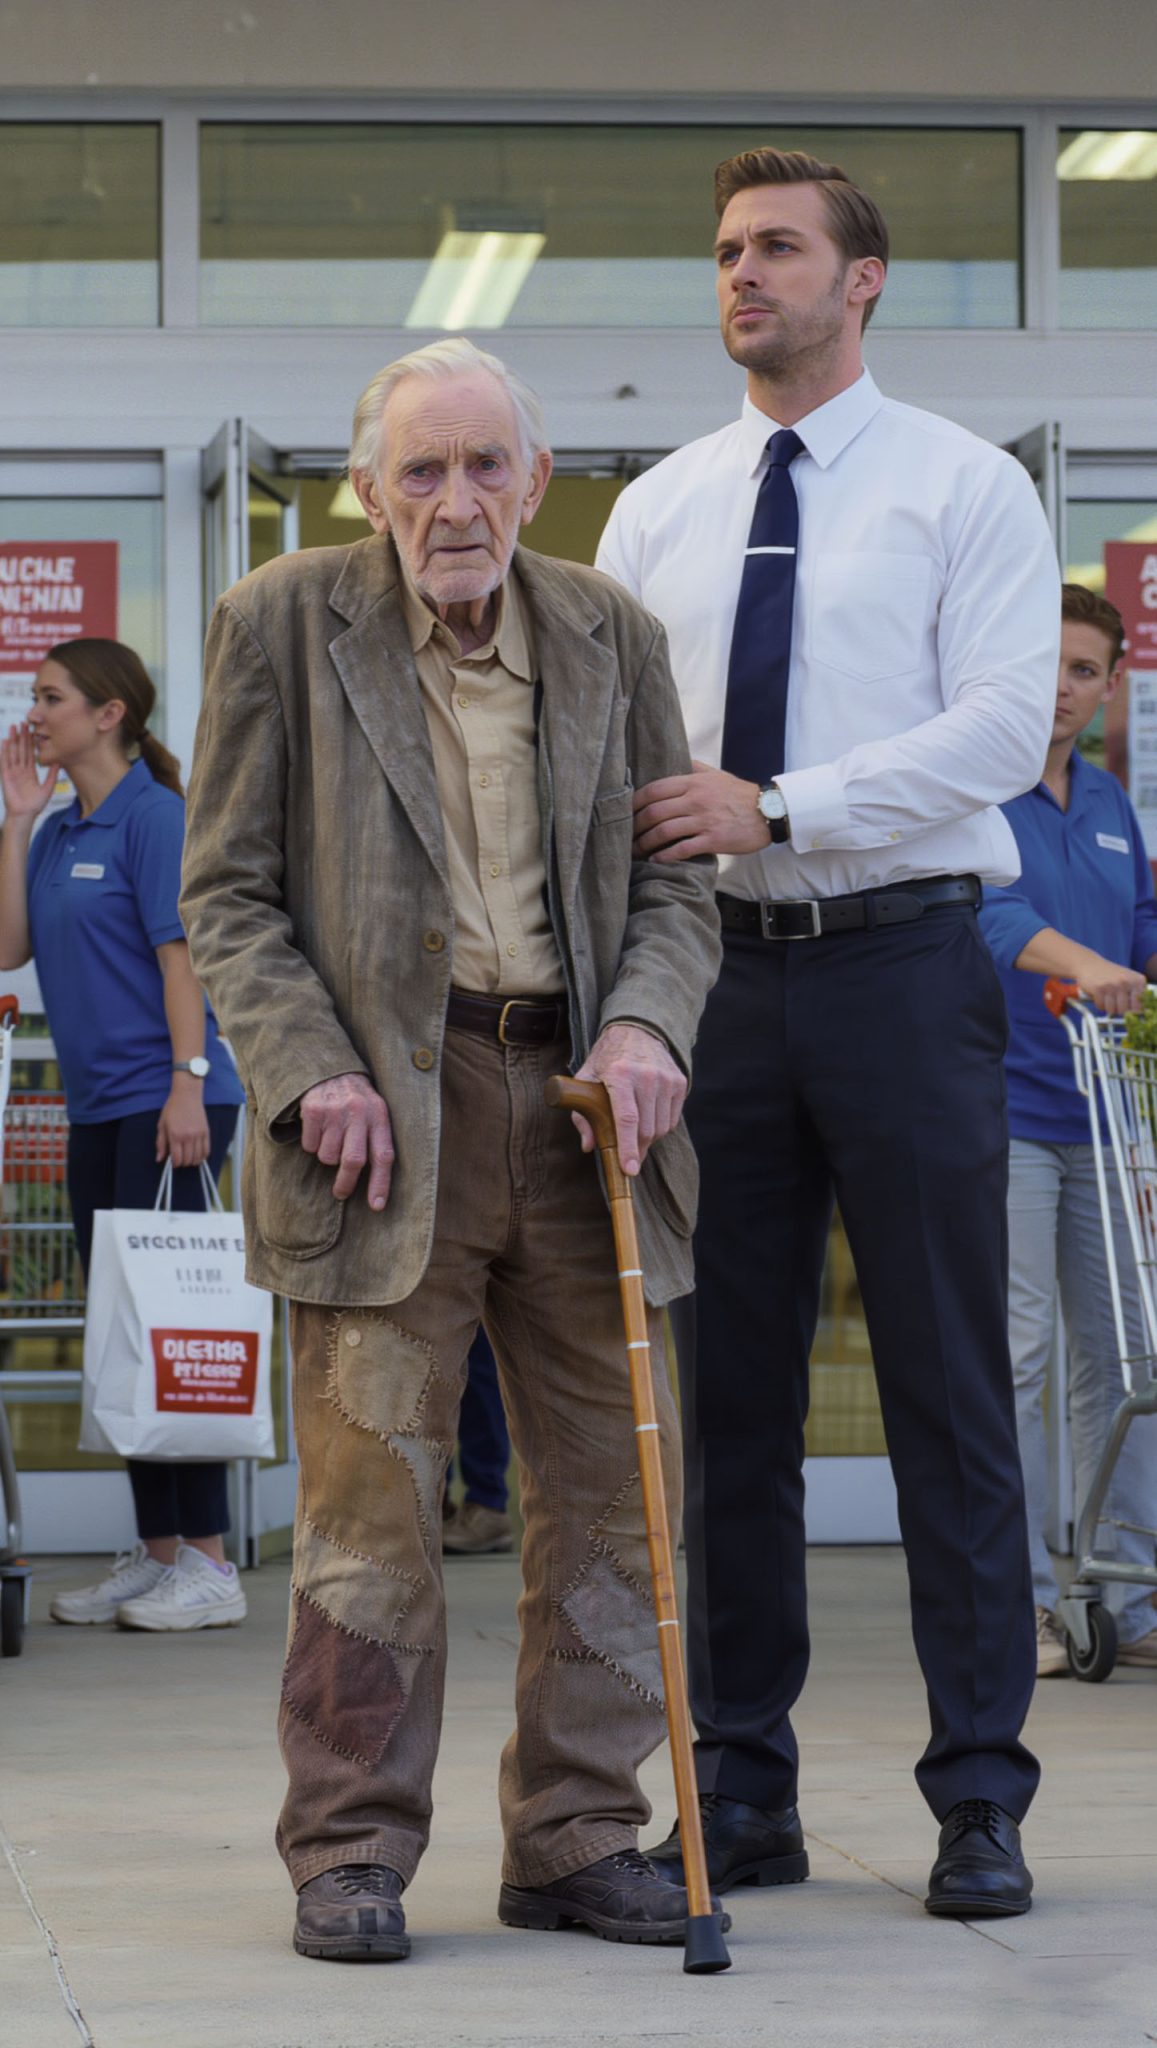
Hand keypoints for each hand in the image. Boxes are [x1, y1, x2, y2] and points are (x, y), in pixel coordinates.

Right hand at [1, 723, 57, 823]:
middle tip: (23, 723)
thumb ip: (52, 775)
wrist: (25, 815)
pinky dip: (4, 752)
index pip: (30, 753)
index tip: (33, 730)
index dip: (31, 742)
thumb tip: (59, 762)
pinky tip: (5, 742)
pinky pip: (5, 762)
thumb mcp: (48, 788)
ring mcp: (13, 772)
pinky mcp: (6, 776)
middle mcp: (21, 770)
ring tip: (13, 728)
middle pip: (21, 750)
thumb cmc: (35, 805)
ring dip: (12, 740)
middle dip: (22, 736)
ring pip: (13, 752)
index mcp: (30, 772)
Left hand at [156, 1085, 211, 1168]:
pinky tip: (198, 1156)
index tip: (173, 1163)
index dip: (175, 1165)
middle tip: (180, 1159)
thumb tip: (159, 1159)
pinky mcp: (206, 1132)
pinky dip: (203, 1156)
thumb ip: (160, 1143)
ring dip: (193, 1161)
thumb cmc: (172, 1108)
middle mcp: (188, 1137)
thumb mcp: (162, 1125)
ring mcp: (198, 1135)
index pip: (177, 1158)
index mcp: (175, 1135)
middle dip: (183, 1163)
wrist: (187, 1095)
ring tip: (188, 1158)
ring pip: (198, 1157)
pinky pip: (207, 1150)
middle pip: (188, 1160)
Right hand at [299, 1072, 394, 1209]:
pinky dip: (312, 1144)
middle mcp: (358, 1111)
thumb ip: (377, 1141)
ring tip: (330, 1138)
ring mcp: (334, 1110)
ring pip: (327, 1156)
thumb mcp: (375, 1112)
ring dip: (326, 1156)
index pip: (383, 1155)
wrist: (329, 1068)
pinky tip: (318, 1129)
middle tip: (341, 1193)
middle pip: (353, 1160)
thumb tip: (377, 1188)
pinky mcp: (313, 1109)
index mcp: (379, 1115)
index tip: (376, 1206)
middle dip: (346, 1183)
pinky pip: (310, 1145)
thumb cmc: (356, 1101)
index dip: (381, 1183)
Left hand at [572, 1023, 686, 1175]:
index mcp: (620, 1074)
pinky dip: (660, 1127)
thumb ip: (582, 1114)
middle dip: (636, 1149)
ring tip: (635, 1132)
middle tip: (628, 1156)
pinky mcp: (680, 1082)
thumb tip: (589, 1145)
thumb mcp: (585, 1079)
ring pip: (661, 1127)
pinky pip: (672, 1119)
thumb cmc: (606, 1060)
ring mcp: (667, 1079)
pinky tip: (648, 1118)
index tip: (629, 1169)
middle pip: (646, 1129)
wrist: (636, 1031)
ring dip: (648, 1139)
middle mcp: (647, 1076)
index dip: (628, 1148)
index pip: (627, 1120)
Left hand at [632, 760, 771, 861]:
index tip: (625, 812)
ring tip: (635, 851)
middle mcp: (696, 799)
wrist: (770, 812)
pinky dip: (665, 856)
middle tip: (626, 836)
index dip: (634, 803)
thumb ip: (695, 767)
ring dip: (645, 844)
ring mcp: (704, 820)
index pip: (654, 790)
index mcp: (694, 782)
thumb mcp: (717, 775)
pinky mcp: (713, 839)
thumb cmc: (741, 795)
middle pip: (654, 812)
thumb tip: (677, 759)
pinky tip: (656, 860)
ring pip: (664, 832)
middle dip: (634, 826)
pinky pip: (682, 849)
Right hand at [1073, 950, 1146, 1017]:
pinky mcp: (1099, 989)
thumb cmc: (1112, 976)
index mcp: (1138, 981)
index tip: (1126, 1005)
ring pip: (1112, 1010)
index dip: (1130, 1010)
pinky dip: (1099, 1003)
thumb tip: (1135, 1014)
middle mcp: (1127, 982)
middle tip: (1114, 1000)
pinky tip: (1099, 994)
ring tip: (1106, 996)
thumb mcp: (1129, 981)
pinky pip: (1101, 1006)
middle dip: (1118, 1009)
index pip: (1139, 1007)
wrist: (1090, 964)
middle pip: (1124, 1011)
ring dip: (1107, 1007)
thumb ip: (1136, 996)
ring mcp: (1113, 985)